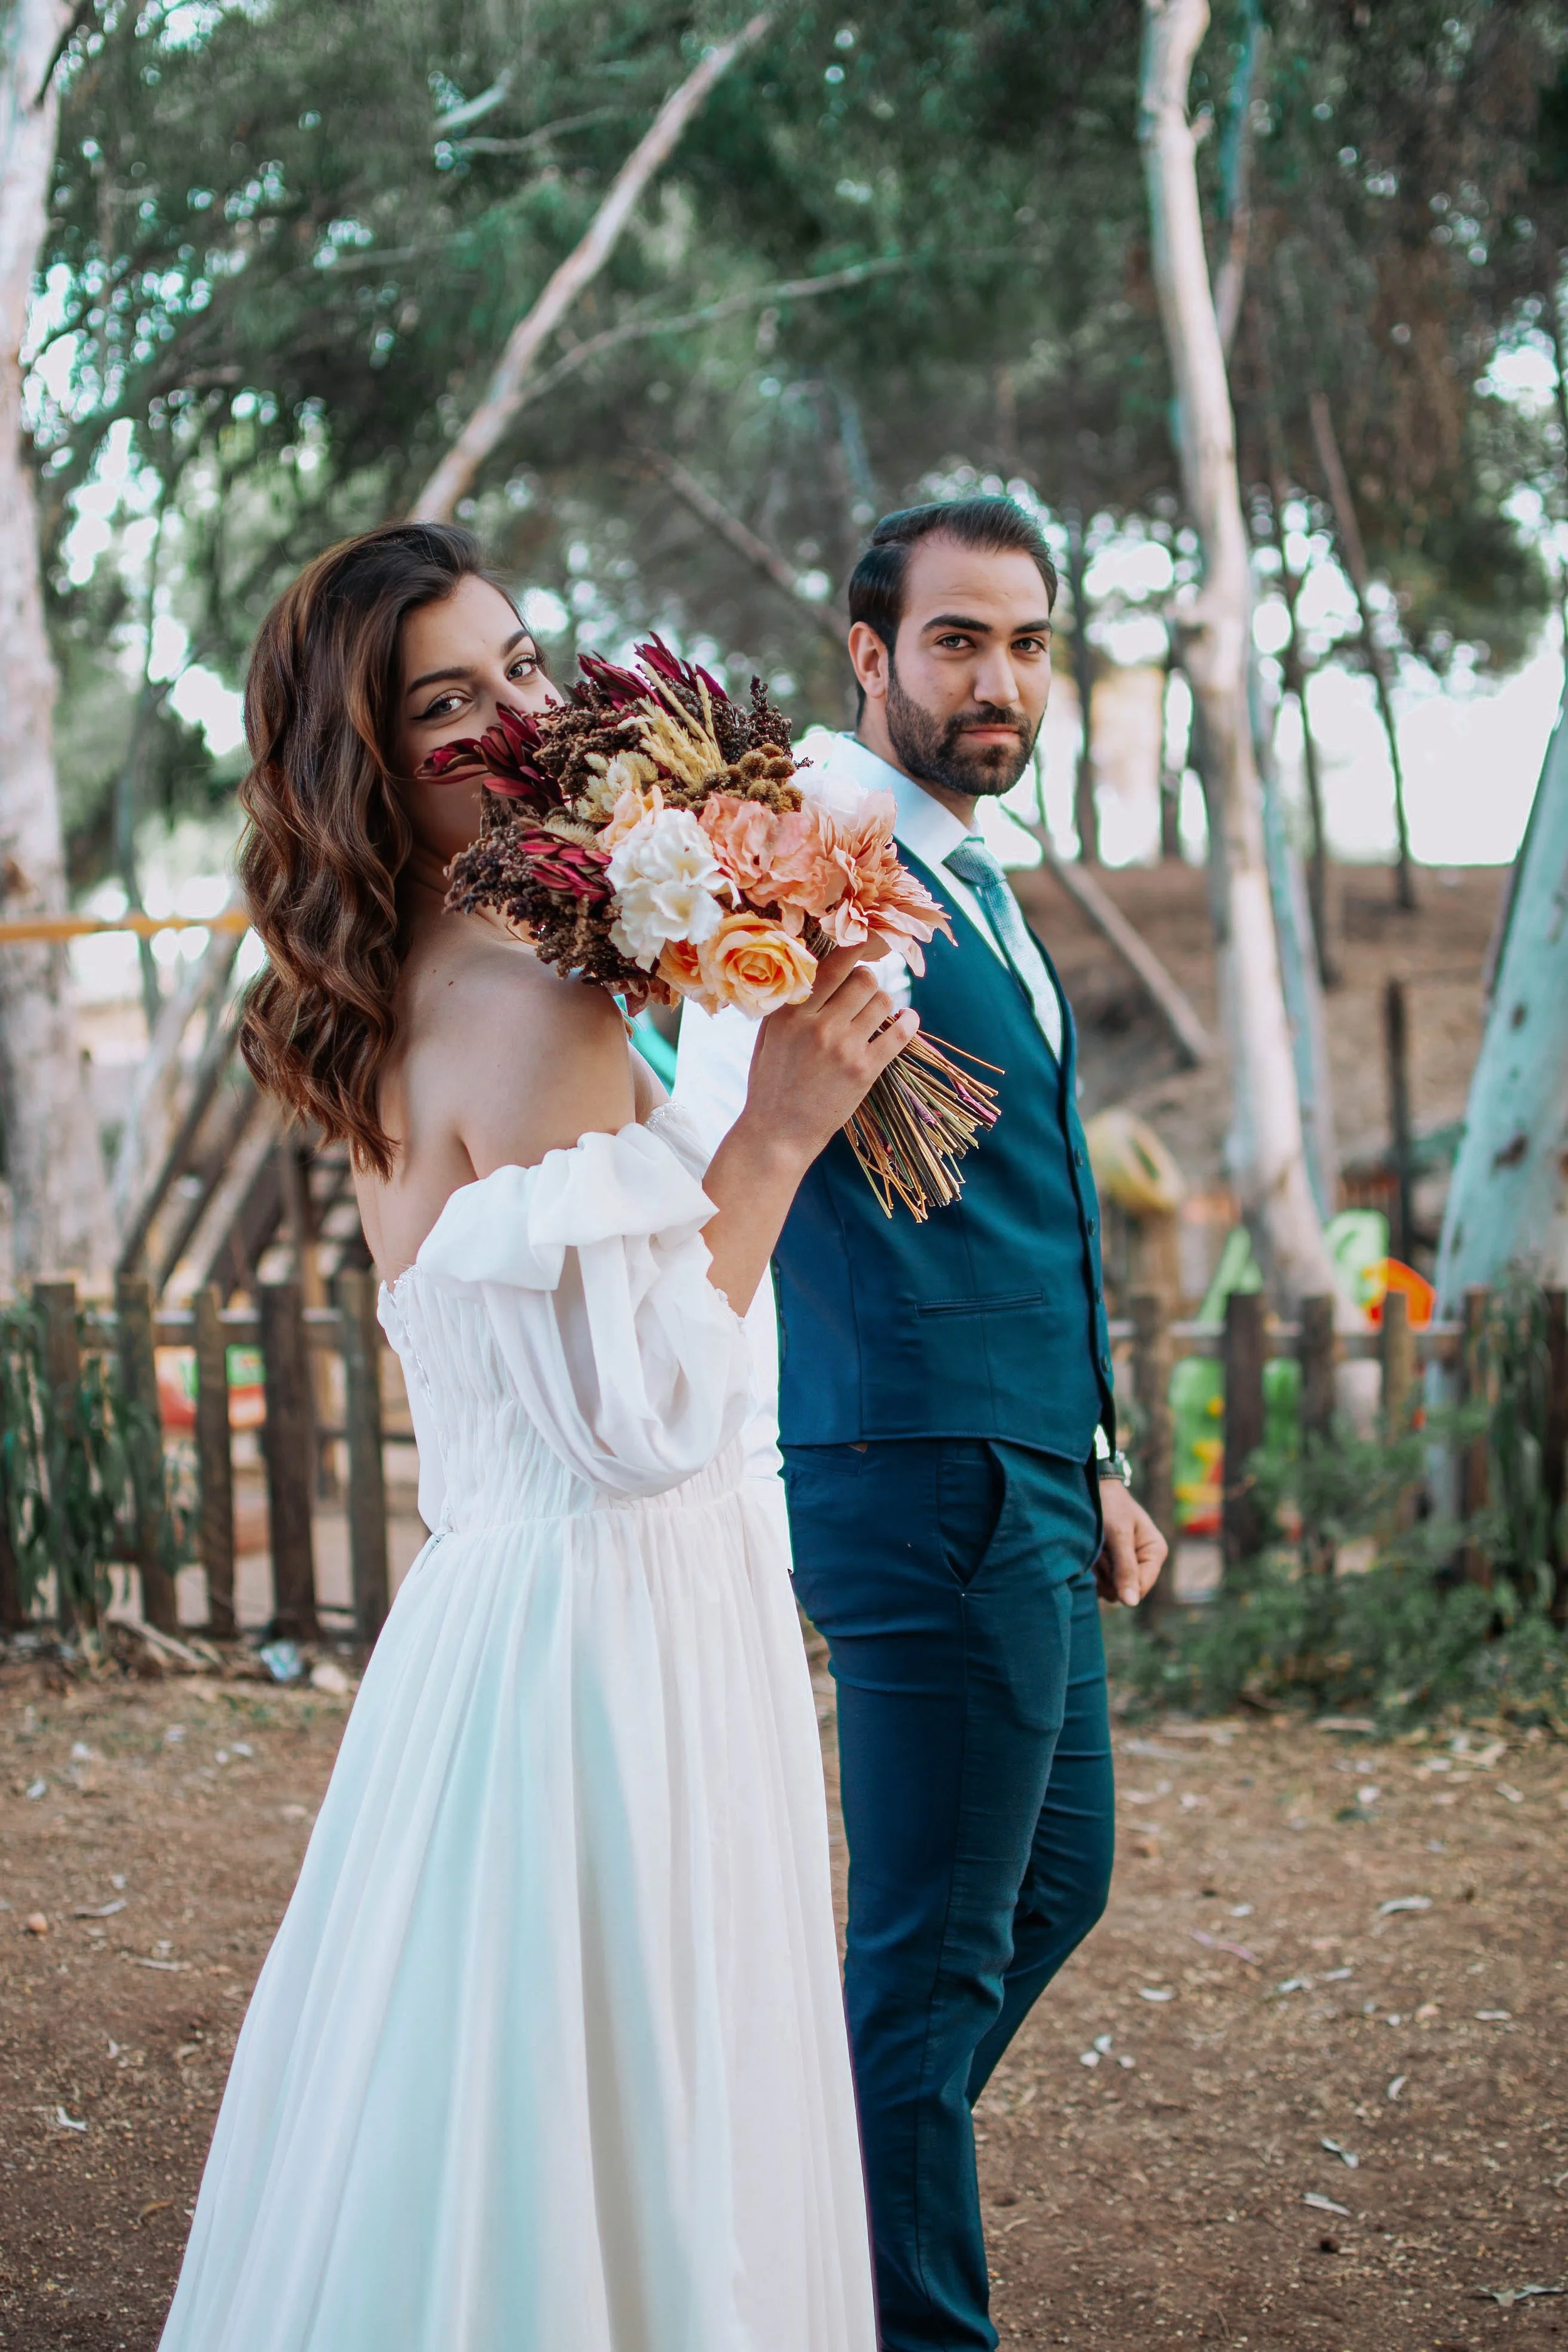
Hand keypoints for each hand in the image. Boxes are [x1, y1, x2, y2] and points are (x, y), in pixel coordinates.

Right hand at [736, 944, 918, 1177]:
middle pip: (863, 979)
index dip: (853, 949)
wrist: (778, 1133)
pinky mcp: (865, 1070)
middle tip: (863, 991)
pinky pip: (899, 1033)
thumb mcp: (769, 1036)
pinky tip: (908, 1020)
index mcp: (791, 1013)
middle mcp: (818, 1025)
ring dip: (883, 1003)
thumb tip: (814, 965)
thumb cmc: (770, 1083)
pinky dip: (908, 1022)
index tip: (864, 941)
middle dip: (867, 981)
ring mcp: (843, 1047)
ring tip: (875, 1013)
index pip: (831, 966)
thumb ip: (789, 1003)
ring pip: (882, 1001)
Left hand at [1094, 1481, 1167, 1606]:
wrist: (1091, 1485)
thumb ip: (1125, 1568)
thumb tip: (1132, 1603)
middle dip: (1105, 1572)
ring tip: (1094, 1546)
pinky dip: (1088, 1569)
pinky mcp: (1110, 1566)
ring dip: (1095, 1570)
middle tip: (1099, 1547)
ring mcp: (1125, 1566)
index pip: (1140, 1588)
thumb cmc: (1109, 1504)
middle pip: (1122, 1591)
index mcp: (1155, 1552)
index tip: (1107, 1558)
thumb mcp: (1118, 1534)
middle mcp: (1143, 1563)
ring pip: (1106, 1588)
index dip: (1120, 1582)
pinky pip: (1097, 1582)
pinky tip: (1088, 1551)